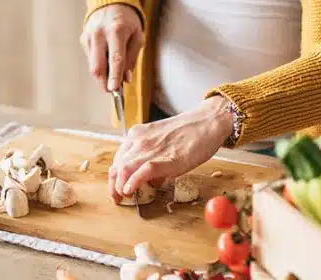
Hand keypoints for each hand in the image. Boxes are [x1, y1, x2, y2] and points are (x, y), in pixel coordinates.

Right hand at [80, 3, 141, 92]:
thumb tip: (126, 77)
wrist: (110, 0)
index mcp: (116, 31)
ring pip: (92, 64)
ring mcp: (89, 36)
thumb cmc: (127, 19)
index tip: (114, 90)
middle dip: (104, 82)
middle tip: (112, 90)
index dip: (114, 76)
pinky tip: (106, 58)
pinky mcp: (83, 38)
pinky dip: (98, 63)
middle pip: (97, 66)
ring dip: (102, 75)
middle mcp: (99, 33)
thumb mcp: (137, 35)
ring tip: (112, 74)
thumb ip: (132, 57)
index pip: (115, 59)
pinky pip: (90, 58)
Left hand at [107, 95, 232, 202]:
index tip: (116, 187)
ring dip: (119, 187)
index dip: (114, 176)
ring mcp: (150, 149)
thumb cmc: (188, 132)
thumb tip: (151, 180)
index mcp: (137, 135)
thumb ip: (152, 157)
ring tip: (124, 198)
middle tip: (118, 198)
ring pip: (124, 168)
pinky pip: (142, 171)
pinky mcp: (165, 159)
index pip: (118, 158)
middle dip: (114, 185)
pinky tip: (129, 191)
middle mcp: (139, 141)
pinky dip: (133, 182)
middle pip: (117, 165)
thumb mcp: (162, 141)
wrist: (207, 122)